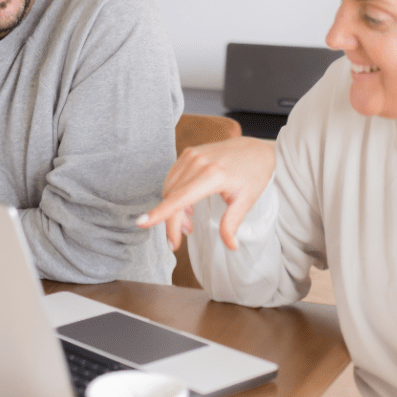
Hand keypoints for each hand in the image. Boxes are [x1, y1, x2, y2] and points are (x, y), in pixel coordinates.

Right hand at [139, 136, 274, 251]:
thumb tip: (231, 247)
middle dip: (171, 222)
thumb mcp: (246, 201)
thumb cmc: (253, 175)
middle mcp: (198, 163)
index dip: (160, 212)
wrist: (254, 149)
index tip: (142, 223)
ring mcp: (190, 155)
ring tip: (188, 224)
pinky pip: (173, 178)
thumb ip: (232, 224)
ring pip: (169, 189)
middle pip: (171, 197)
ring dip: (173, 210)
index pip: (180, 197)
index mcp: (212, 175)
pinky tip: (187, 207)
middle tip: (178, 242)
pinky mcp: (188, 153)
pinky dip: (175, 195)